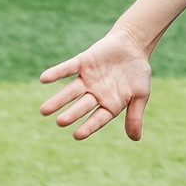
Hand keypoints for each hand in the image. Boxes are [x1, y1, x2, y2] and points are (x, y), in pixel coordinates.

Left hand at [39, 28, 153, 139]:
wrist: (134, 45)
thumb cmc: (138, 73)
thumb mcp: (141, 95)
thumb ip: (135, 115)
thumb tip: (135, 139)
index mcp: (109, 104)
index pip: (97, 119)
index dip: (88, 126)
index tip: (77, 135)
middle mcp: (96, 94)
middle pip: (81, 106)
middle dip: (71, 114)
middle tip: (59, 122)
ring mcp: (88, 79)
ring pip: (71, 91)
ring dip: (58, 100)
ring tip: (44, 110)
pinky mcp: (83, 62)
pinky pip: (68, 68)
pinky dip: (56, 73)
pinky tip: (44, 79)